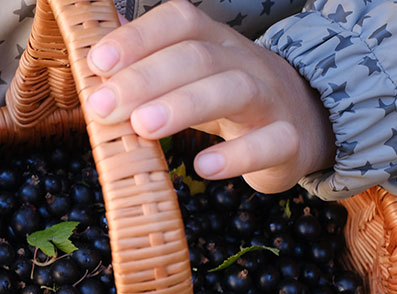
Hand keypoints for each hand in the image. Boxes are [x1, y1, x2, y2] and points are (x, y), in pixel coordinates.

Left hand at [85, 0, 334, 192]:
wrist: (306, 122)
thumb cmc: (225, 99)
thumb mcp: (187, 74)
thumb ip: (143, 65)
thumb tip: (90, 47)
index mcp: (213, 42)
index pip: (179, 22)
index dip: (138, 38)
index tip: (97, 63)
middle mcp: (242, 62)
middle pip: (197, 57)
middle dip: (145, 79)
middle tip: (102, 107)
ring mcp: (269, 100)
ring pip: (233, 91)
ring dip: (184, 106)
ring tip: (143, 127)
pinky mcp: (288, 142)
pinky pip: (270, 143)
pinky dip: (237, 156)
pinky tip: (203, 168)